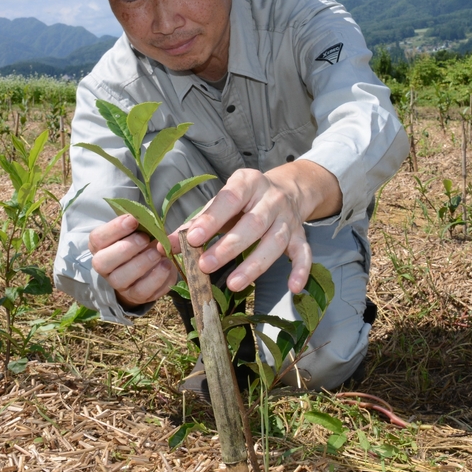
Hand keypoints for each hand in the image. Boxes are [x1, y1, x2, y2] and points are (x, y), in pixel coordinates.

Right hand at [89, 214, 176, 306]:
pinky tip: (166, 264)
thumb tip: (156, 226)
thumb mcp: (139, 230)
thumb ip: (143, 224)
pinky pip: (143, 292)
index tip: (133, 220)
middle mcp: (105, 268)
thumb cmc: (142, 243)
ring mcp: (119, 284)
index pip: (97, 238)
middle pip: (103, 262)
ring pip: (121, 279)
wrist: (150, 268)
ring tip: (159, 252)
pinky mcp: (136, 296)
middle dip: (127, 248)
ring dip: (143, 263)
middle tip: (145, 239)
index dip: (115, 229)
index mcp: (101, 247)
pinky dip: (158, 277)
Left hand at [168, 162, 340, 294]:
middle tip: (205, 265)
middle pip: (253, 223)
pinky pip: (304, 253)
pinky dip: (301, 270)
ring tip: (233, 283)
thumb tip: (167, 245)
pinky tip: (293, 288)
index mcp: (248, 183)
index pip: (230, 199)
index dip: (212, 219)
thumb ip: (197, 222)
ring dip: (255, 264)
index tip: (192, 238)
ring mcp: (288, 218)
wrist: (287, 189)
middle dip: (229, 246)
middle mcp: (271, 199)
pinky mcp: (300, 235)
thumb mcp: (222, 203)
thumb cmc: (244, 200)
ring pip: (275, 241)